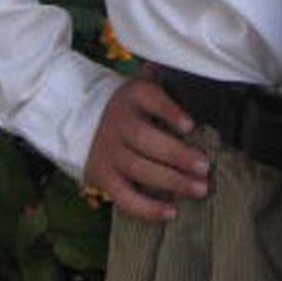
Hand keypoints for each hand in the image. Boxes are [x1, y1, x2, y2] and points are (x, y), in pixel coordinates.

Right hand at [82, 70, 210, 220]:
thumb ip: (162, 81)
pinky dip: (147, 208)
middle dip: (177, 155)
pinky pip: (125, 197)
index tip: (189, 125)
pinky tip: (171, 213)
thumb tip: (190, 67)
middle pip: (146, 140)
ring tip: (199, 189)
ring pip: (139, 170)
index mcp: (131, 97)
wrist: (76, 119)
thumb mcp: (139, 87)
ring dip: (171, 182)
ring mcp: (109, 153)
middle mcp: (118, 124)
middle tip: (204, 167)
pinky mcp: (103, 178)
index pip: (149, 99)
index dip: (168, 112)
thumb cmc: (126, 106)